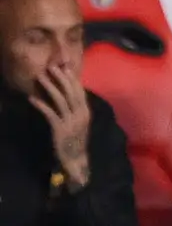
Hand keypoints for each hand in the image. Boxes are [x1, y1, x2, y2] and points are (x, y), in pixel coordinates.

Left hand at [31, 64, 90, 187]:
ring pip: (60, 100)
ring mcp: (71, 122)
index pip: (79, 91)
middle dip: (61, 78)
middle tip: (52, 66)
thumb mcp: (79, 121)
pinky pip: (50, 114)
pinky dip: (41, 105)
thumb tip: (70, 93)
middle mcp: (80, 114)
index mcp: (86, 111)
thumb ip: (75, 108)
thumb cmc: (76, 140)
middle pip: (71, 92)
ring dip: (50, 87)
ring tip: (41, 77)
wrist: (76, 159)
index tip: (65, 67)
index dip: (72, 79)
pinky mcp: (60, 129)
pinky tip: (32, 98)